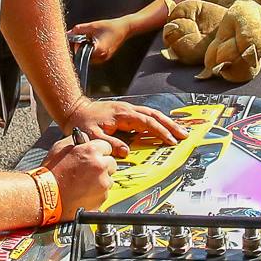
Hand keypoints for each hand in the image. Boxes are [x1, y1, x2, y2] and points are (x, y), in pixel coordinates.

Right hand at [41, 134, 116, 215]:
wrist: (46, 196)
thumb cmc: (51, 174)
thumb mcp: (60, 148)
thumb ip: (76, 141)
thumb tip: (85, 139)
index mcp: (92, 151)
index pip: (107, 147)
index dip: (99, 152)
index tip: (95, 156)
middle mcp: (100, 166)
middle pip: (111, 163)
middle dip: (102, 166)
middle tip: (88, 171)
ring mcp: (103, 183)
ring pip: (108, 179)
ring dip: (100, 180)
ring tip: (84, 183)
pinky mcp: (102, 198)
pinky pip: (104, 193)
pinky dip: (97, 193)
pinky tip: (84, 192)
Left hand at [59, 97, 185, 153]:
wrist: (75, 109)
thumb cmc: (82, 123)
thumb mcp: (92, 137)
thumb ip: (109, 144)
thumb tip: (126, 152)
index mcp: (123, 115)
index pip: (146, 122)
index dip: (159, 132)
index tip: (170, 141)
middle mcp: (128, 109)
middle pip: (154, 115)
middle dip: (170, 125)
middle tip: (184, 135)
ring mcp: (128, 109)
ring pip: (152, 113)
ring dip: (167, 122)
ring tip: (179, 131)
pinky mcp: (126, 112)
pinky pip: (146, 115)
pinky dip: (158, 120)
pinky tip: (164, 127)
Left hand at [68, 17, 129, 63]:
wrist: (125, 28)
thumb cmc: (111, 26)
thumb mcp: (93, 25)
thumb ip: (79, 30)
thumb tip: (68, 33)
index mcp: (98, 51)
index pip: (80, 52)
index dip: (76, 44)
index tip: (76, 37)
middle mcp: (101, 58)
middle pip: (83, 56)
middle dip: (80, 47)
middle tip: (82, 38)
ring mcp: (104, 59)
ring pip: (88, 57)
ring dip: (85, 49)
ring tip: (89, 39)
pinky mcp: (105, 57)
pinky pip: (93, 56)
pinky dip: (90, 50)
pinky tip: (94, 42)